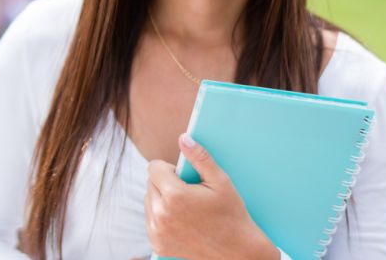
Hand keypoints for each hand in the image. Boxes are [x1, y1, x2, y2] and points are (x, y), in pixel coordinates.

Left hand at [145, 134, 278, 259]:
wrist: (237, 252)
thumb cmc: (231, 214)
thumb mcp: (220, 181)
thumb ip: (200, 157)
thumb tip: (183, 138)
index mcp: (174, 195)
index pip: (154, 167)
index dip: (170, 169)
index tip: (184, 178)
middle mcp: (161, 214)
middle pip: (150, 183)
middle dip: (166, 183)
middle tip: (189, 194)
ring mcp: (157, 231)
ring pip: (149, 200)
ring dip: (162, 200)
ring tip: (186, 208)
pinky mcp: (157, 244)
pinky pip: (150, 219)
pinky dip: (161, 217)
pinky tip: (181, 221)